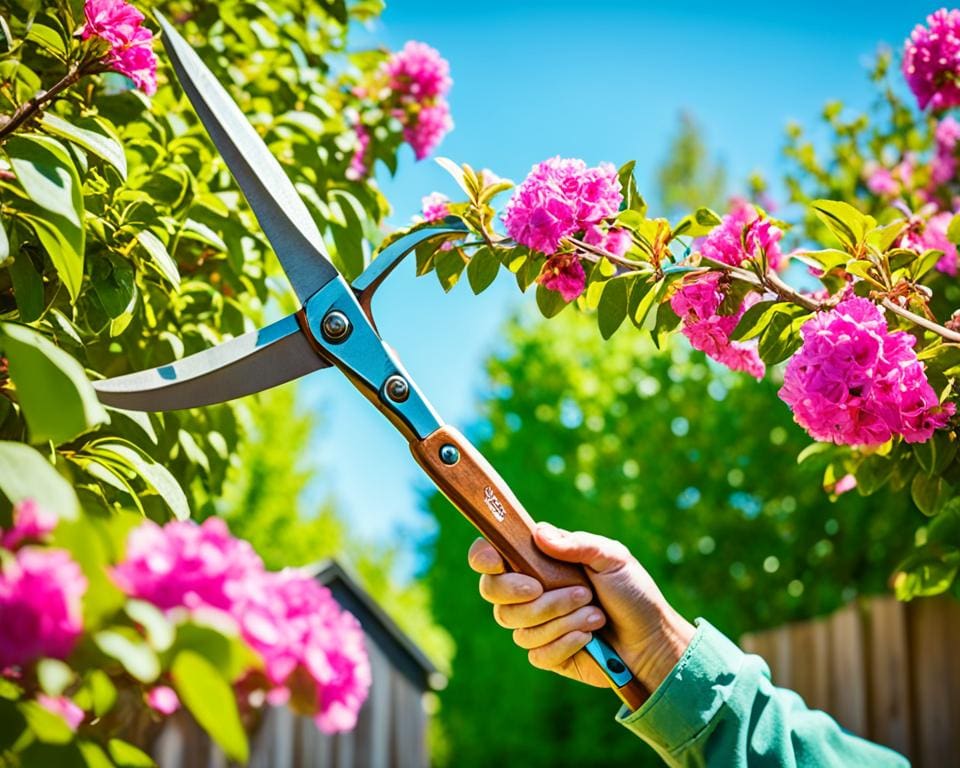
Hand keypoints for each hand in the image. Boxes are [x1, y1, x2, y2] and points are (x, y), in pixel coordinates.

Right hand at [468, 523, 695, 692]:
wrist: (651, 639)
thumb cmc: (631, 591)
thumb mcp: (612, 557)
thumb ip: (576, 544)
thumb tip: (540, 534)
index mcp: (537, 561)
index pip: (491, 556)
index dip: (483, 557)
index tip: (497, 561)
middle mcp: (529, 591)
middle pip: (493, 592)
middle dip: (528, 594)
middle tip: (566, 590)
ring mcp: (534, 624)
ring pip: (517, 624)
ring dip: (561, 617)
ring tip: (594, 612)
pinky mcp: (545, 653)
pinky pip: (536, 651)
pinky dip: (566, 642)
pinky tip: (588, 636)